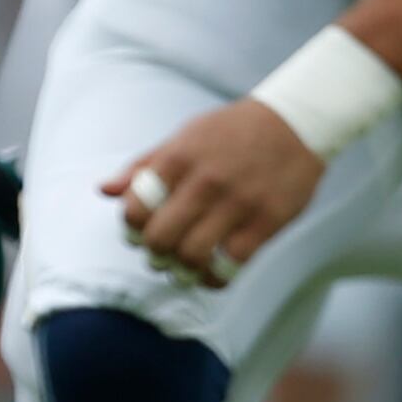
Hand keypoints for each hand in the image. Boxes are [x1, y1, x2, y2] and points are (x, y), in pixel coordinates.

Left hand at [104, 100, 324, 289]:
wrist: (297, 123)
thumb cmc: (234, 131)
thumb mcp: (185, 136)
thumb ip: (145, 164)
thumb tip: (104, 191)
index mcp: (180, 157)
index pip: (136, 208)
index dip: (132, 228)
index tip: (141, 231)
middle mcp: (206, 181)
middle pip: (160, 238)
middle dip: (154, 253)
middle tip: (161, 253)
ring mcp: (238, 203)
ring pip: (192, 255)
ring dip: (181, 269)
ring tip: (184, 267)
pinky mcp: (267, 221)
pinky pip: (231, 264)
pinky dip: (214, 278)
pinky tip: (211, 274)